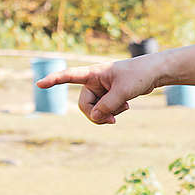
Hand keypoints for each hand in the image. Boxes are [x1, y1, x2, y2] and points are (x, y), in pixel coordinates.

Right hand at [36, 55, 163, 123]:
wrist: (155, 73)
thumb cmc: (139, 76)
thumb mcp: (123, 92)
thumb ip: (108, 106)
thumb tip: (95, 116)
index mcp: (94, 73)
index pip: (70, 76)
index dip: (54, 80)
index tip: (40, 84)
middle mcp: (94, 81)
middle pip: (85, 104)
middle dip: (96, 115)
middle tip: (111, 121)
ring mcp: (101, 89)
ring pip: (95, 109)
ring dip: (107, 114)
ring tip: (124, 109)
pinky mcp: (108, 95)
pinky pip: (104, 110)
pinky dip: (113, 112)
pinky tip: (125, 107)